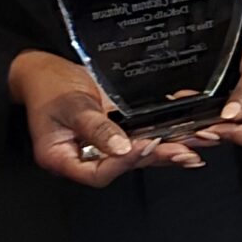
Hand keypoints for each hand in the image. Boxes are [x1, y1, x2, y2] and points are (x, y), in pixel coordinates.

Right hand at [8, 50, 206, 185]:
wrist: (47, 69)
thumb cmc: (48, 87)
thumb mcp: (69, 105)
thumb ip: (95, 127)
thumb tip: (121, 147)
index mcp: (64, 158)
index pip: (98, 172)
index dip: (123, 163)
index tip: (143, 145)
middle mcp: (86, 157)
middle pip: (124, 165)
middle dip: (155, 157)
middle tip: (184, 151)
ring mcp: (103, 146)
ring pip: (138, 153)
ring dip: (167, 150)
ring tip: (194, 148)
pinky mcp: (117, 132)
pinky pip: (141, 136)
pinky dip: (163, 135)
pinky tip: (186, 134)